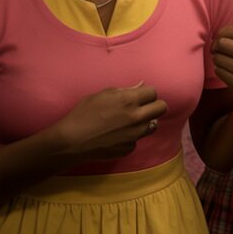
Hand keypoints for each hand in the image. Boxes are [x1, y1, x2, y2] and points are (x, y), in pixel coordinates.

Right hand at [52, 82, 167, 160]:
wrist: (71, 141)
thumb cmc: (83, 114)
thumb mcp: (102, 95)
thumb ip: (125, 90)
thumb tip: (142, 85)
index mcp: (129, 100)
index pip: (153, 92)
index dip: (147, 93)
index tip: (140, 96)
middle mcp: (137, 117)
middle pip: (162, 108)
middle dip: (154, 106)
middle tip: (142, 108)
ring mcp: (135, 135)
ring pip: (153, 125)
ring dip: (145, 122)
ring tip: (129, 122)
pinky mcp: (129, 148)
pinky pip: (137, 140)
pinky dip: (130, 137)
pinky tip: (116, 136)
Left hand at [213, 27, 232, 109]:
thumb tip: (217, 34)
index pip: (230, 31)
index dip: (219, 35)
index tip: (219, 42)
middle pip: (222, 43)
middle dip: (215, 48)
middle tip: (217, 53)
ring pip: (218, 58)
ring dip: (217, 61)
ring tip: (225, 65)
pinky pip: (218, 70)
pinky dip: (219, 71)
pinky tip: (227, 74)